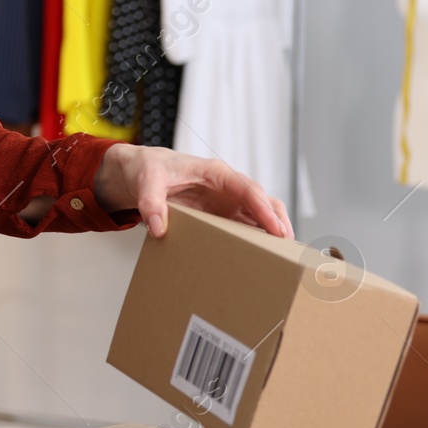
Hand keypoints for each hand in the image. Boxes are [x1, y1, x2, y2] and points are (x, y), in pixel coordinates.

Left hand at [92, 143, 291, 239]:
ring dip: (272, 233)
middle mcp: (227, 186)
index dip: (264, 210)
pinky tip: (260, 257)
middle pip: (264, 202)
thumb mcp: (145, 182)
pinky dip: (256, 239)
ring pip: (260, 215)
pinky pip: (245, 226)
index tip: (276, 230)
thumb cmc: (148, 169)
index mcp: (216, 173)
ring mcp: (226, 201)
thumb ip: (151, 202)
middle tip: (287, 249)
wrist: (140, 172)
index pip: (248, 189)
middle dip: (278, 223)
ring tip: (282, 258)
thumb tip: (158, 227)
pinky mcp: (221, 214)